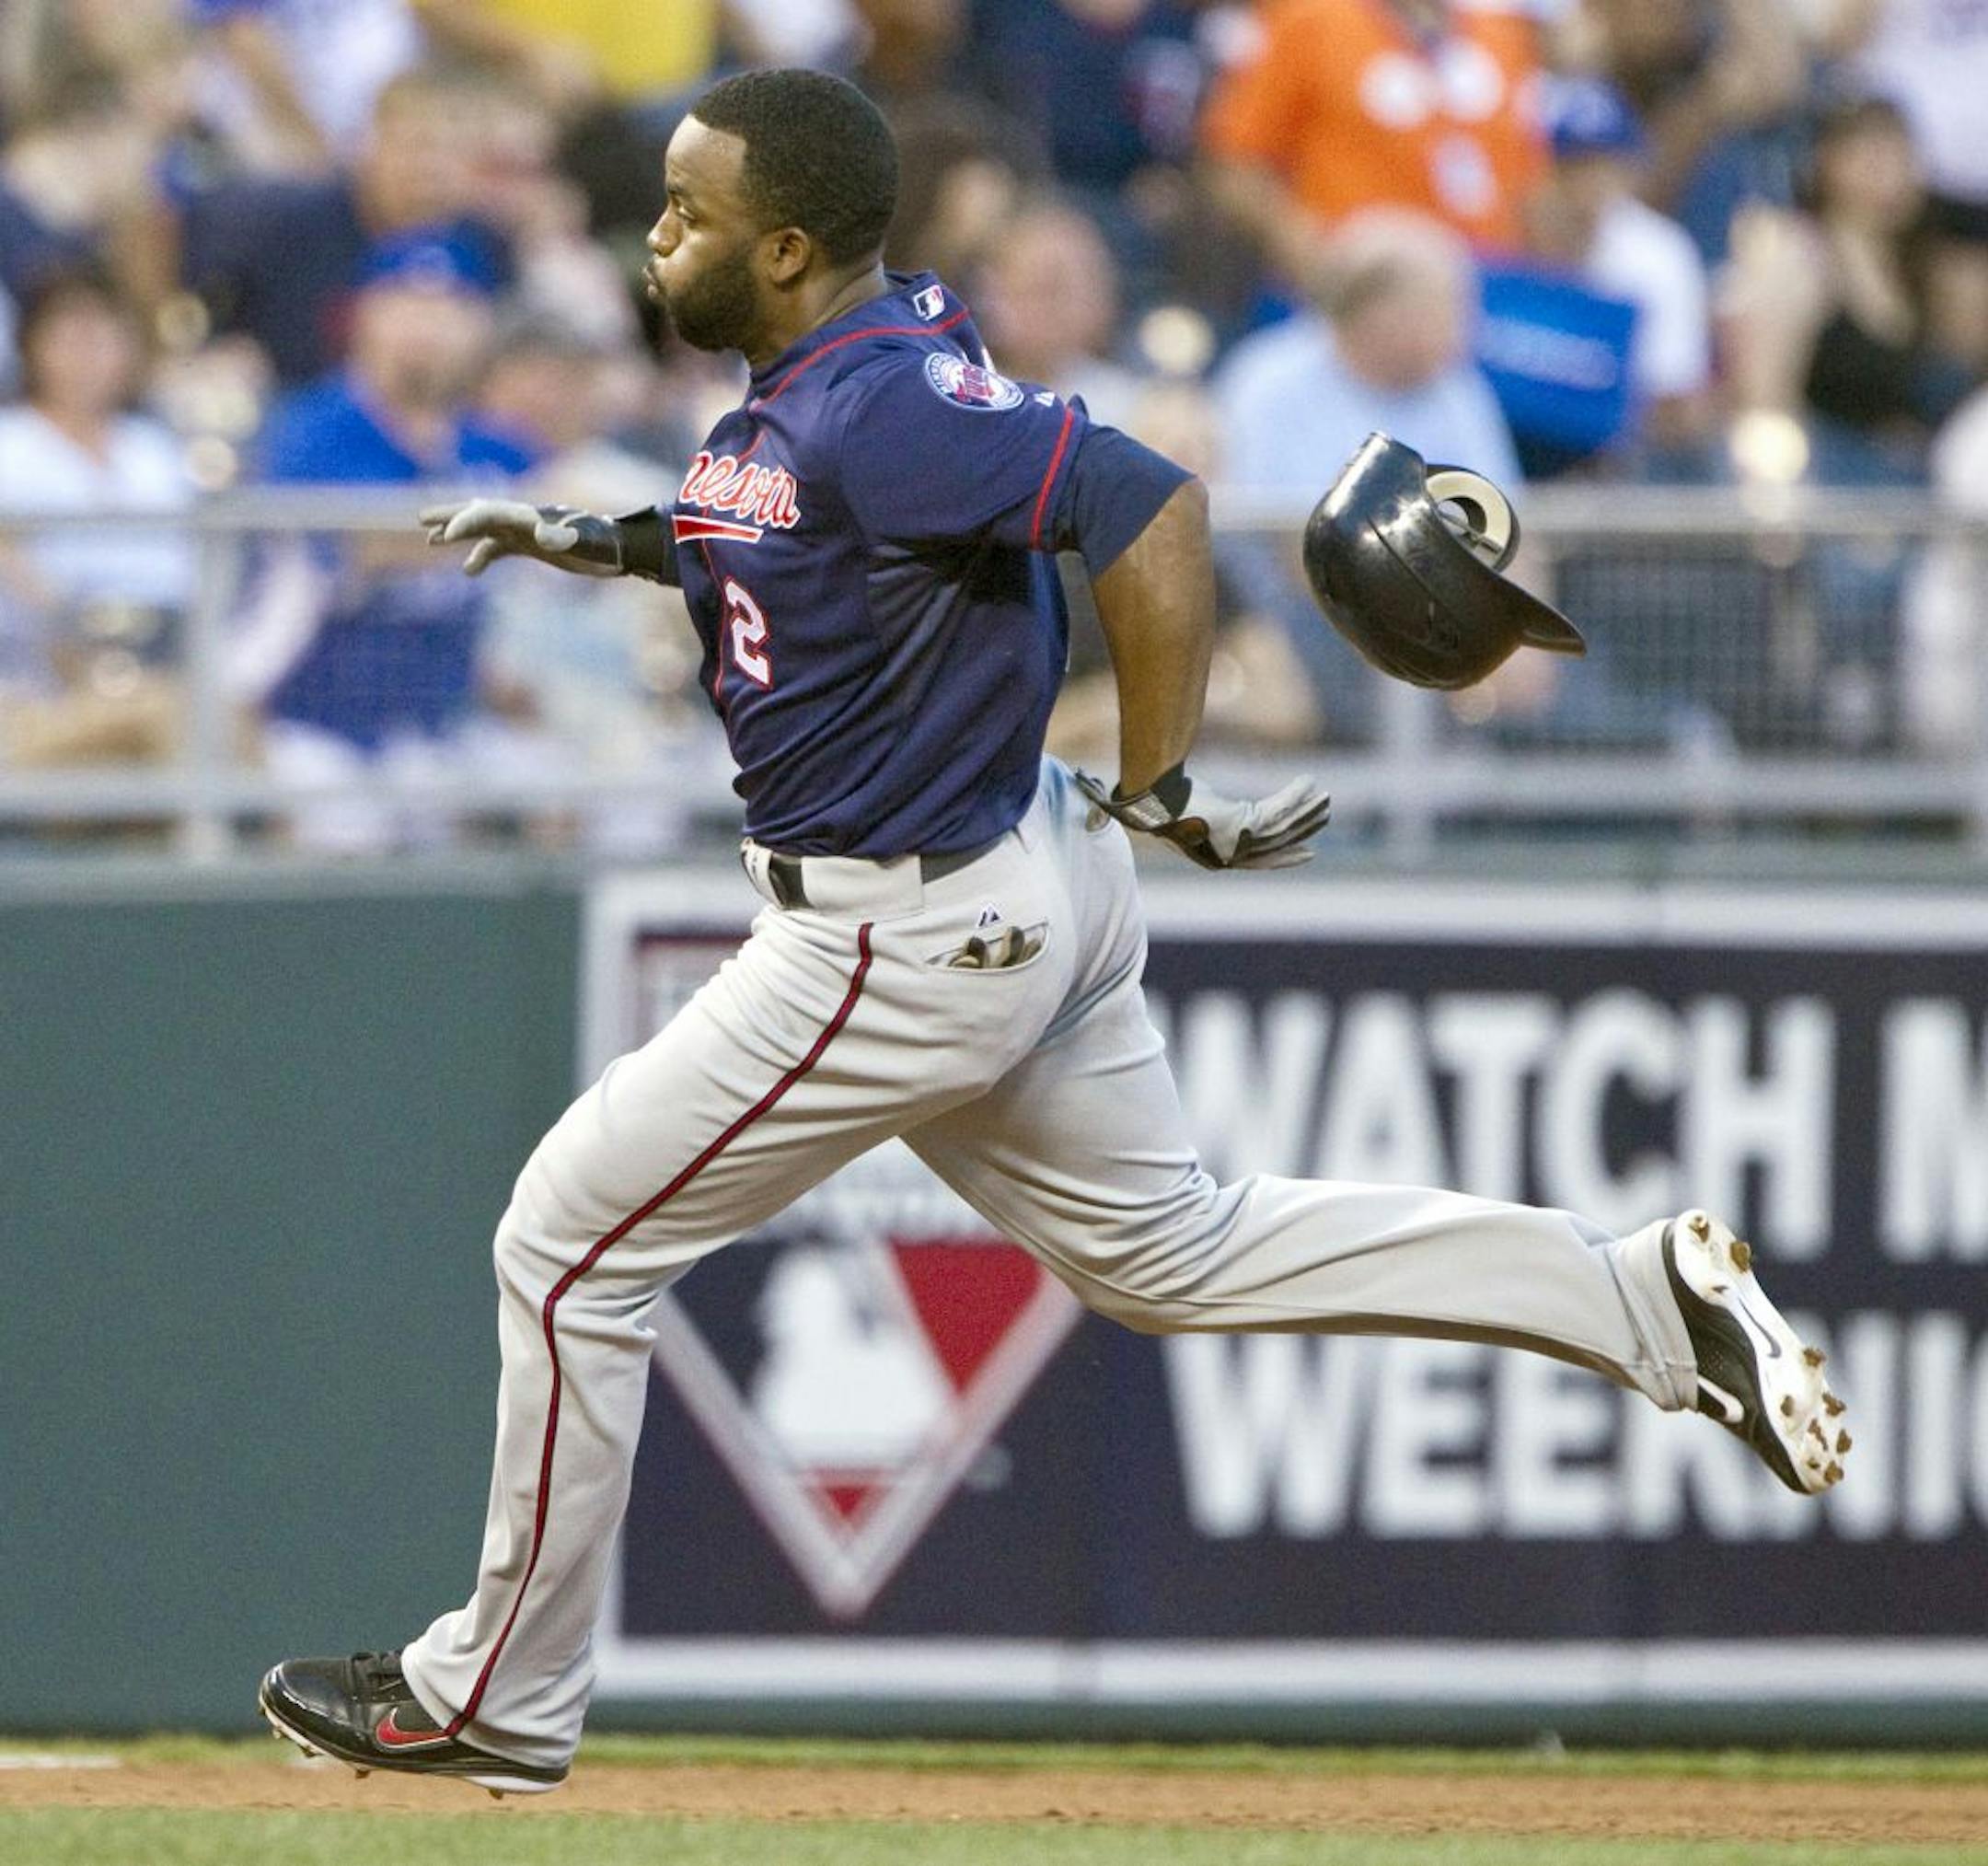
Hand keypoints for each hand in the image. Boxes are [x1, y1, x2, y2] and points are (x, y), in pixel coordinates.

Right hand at [419, 499, 622, 577]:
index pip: (490, 514)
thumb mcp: (588, 541)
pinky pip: (499, 548)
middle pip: (480, 513)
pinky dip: (482, 556)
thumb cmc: (606, 544)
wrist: (620, 548)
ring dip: (459, 534)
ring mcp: (526, 532)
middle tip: (421, 519)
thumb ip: (567, 535)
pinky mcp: (532, 546)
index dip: (466, 523)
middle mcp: (524, 520)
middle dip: (451, 516)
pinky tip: (468, 571)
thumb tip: (541, 535)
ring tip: (431, 541)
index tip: (445, 536)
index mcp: (531, 515)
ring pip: (484, 530)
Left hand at [1074, 764, 1329, 869]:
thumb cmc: (1143, 805)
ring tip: (1325, 800)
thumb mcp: (1150, 809)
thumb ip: (1135, 804)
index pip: (1251, 858)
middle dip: (1300, 831)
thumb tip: (1095, 790)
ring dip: (1305, 814)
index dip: (1278, 857)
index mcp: (1209, 854)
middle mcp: (1226, 852)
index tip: (1304, 852)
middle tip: (1323, 818)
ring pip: (1281, 828)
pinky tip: (1312, 785)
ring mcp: (1239, 840)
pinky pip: (1279, 813)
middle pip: (1273, 842)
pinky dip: (1296, 800)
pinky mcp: (1246, 824)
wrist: (1148, 798)